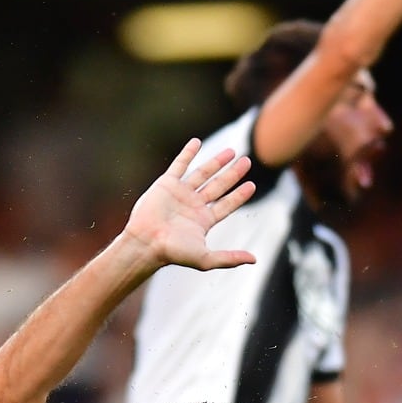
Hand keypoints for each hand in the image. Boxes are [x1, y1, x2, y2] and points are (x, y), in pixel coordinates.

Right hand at [123, 140, 258, 273]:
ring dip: (216, 162)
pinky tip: (197, 142)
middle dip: (232, 174)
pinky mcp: (166, 184)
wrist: (146, 242)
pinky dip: (188, 153)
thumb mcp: (206, 258)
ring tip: (231, 151)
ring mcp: (180, 193)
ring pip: (203, 173)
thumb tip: (254, 260)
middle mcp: (193, 205)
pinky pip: (179, 165)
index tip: (252, 185)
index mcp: (203, 221)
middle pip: (218, 186)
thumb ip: (230, 258)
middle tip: (247, 161)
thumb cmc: (173, 252)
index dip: (239, 195)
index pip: (226, 205)